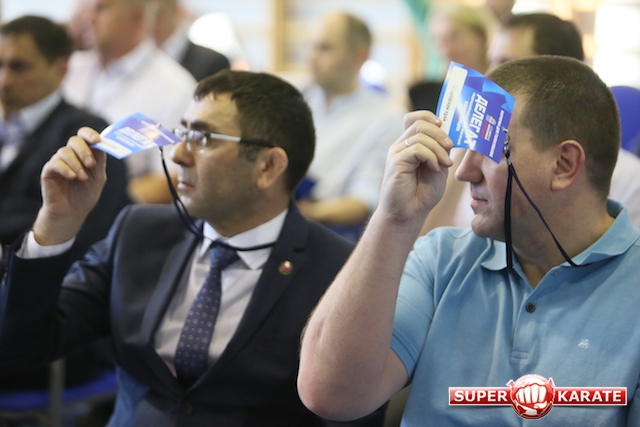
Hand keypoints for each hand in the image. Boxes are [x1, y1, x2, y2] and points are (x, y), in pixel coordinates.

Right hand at [34, 127, 106, 244]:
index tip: (97, 140)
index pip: (85, 135)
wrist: (72, 212)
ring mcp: (59, 161)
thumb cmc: (86, 194)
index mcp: (85, 153)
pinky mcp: (49, 170)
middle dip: (84, 151)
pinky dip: (65, 168)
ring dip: (76, 164)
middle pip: (75, 141)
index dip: (90, 134)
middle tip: (91, 164)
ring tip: (82, 178)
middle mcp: (72, 155)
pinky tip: (72, 177)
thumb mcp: (98, 178)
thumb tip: (101, 144)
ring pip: (65, 151)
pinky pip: (55, 162)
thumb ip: (99, 161)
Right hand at [377, 111, 452, 225]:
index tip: (443, 126)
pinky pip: (417, 149)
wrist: (408, 214)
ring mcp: (396, 153)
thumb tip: (448, 136)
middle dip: (440, 134)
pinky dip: (431, 157)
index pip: (413, 118)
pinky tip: (435, 169)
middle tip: (450, 148)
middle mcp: (400, 146)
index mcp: (409, 145)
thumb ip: (441, 151)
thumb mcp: (438, 168)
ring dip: (438, 149)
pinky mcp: (395, 162)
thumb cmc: (422, 194)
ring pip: (420, 135)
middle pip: (420, 124)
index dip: (428, 116)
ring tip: (444, 164)